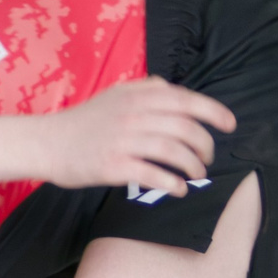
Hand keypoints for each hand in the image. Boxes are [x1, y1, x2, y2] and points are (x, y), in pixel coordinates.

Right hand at [41, 77, 236, 196]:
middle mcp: (133, 114)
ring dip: (193, 166)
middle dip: (205, 145)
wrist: (47, 142)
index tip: (229, 124)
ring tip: (197, 175)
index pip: (186, 99)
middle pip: (185, 127)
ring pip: (173, 151)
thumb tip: (169, 88)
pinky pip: (153, 174)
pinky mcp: (114, 165)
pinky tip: (179, 189)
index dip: (213, 111)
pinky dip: (172, 183)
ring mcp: (124, 140)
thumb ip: (143, 88)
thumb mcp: (114, 94)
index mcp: (137, 96)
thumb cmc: (83, 121)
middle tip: (207, 158)